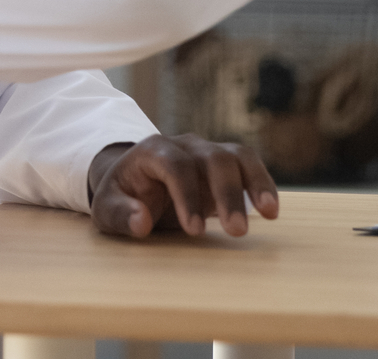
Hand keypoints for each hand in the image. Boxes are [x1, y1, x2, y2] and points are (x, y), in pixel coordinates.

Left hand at [87, 134, 280, 237]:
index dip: (188, 196)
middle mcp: (185, 145)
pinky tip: (271, 210)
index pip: (177, 166)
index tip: (195, 230)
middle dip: (227, 194)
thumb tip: (141, 221)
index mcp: (153, 150)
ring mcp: (207, 152)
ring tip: (269, 213)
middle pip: (214, 158)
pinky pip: (248, 166)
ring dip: (255, 183)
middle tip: (237, 231)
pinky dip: (262, 184)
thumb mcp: (106, 208)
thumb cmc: (120, 196)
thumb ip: (120, 214)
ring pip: (238, 156)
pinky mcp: (224, 165)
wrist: (132, 181)